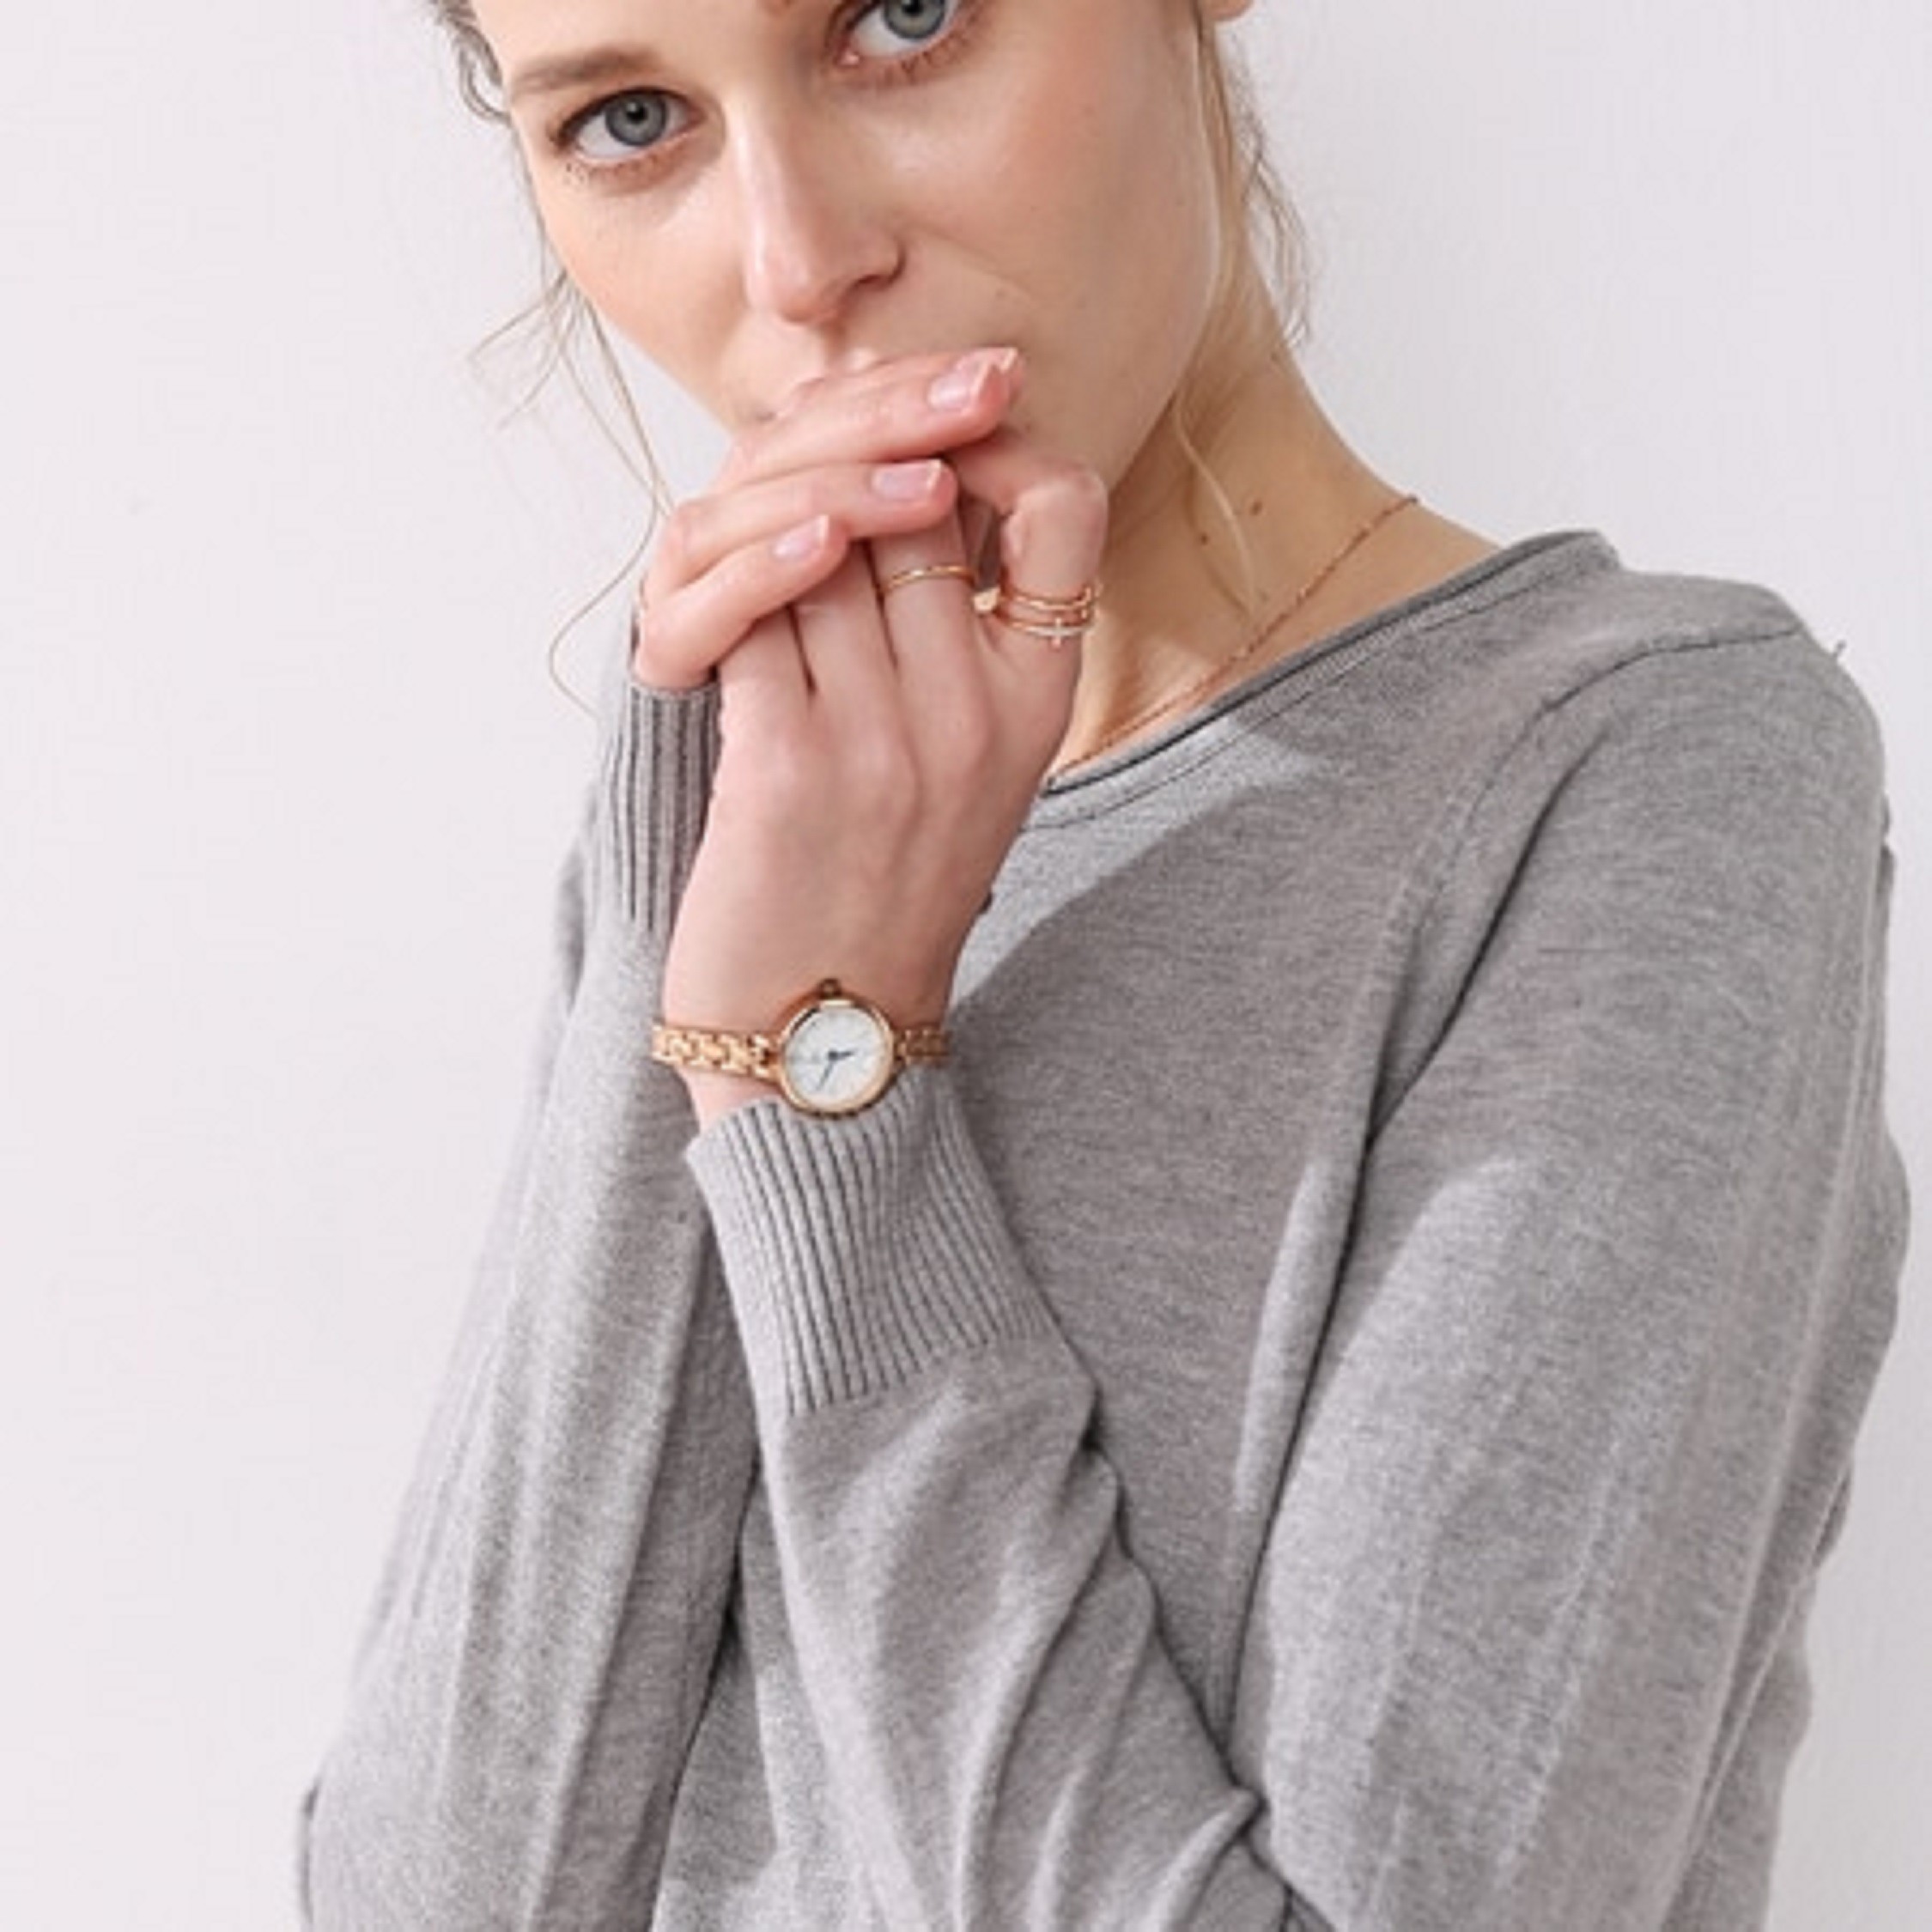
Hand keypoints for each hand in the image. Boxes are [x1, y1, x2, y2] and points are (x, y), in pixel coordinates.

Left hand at [637, 349, 1106, 1120]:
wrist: (828, 1039)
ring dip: (766, 507)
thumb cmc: (888, 888)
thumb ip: (961, 637)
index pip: (1068, 501)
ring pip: (820, 537)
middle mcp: (975, 713)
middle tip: (801, 437)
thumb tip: (907, 480)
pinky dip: (720, 581)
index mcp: (1039, 704)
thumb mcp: (975, 766)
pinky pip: (749, 610)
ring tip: (741, 503)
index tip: (939, 440)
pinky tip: (701, 586)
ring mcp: (884, 739)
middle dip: (849, 445)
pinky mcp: (785, 766)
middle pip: (915, 494)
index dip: (1002, 440)